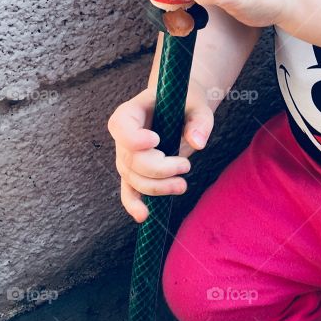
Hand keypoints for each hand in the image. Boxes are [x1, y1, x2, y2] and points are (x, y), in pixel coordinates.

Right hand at [107, 85, 213, 223]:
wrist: (181, 109)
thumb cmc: (186, 104)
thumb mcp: (197, 106)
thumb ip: (199, 121)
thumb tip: (198, 143)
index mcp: (132, 112)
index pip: (121, 125)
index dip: (133, 138)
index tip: (155, 140)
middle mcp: (124, 136)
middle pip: (131, 159)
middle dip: (158, 168)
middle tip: (186, 166)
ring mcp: (126, 156)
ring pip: (133, 178)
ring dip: (158, 187)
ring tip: (182, 185)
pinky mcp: (135, 173)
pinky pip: (129, 190)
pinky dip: (134, 204)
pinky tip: (143, 216)